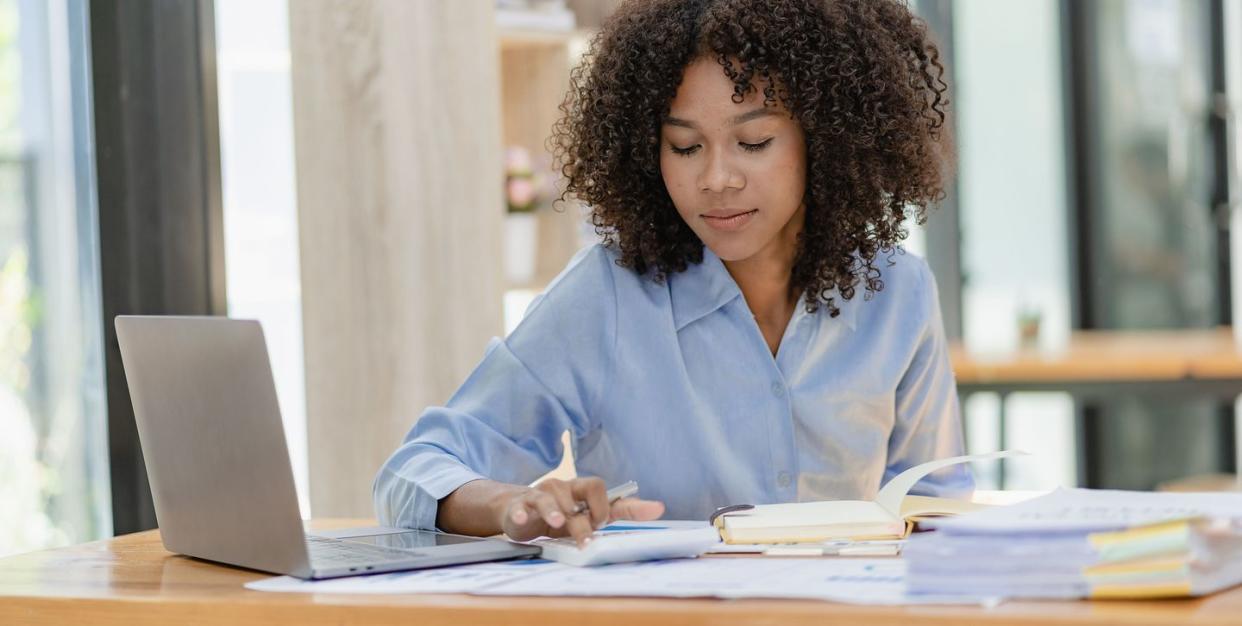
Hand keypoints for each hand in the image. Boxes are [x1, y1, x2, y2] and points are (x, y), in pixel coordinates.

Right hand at [498, 477, 664, 546]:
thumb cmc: (560, 512)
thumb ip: (622, 511)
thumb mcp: (590, 513)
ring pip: (549, 499)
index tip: (609, 520)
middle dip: (586, 514)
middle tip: (590, 533)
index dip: (605, 503)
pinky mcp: (520, 506)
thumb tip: (659, 507)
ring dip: (554, 512)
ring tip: (559, 523)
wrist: (517, 509)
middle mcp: (562, 489)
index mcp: (580, 490)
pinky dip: (521, 513)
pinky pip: (521, 507)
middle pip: (578, 493)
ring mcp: (540, 496)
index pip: (598, 487)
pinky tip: (522, 519)